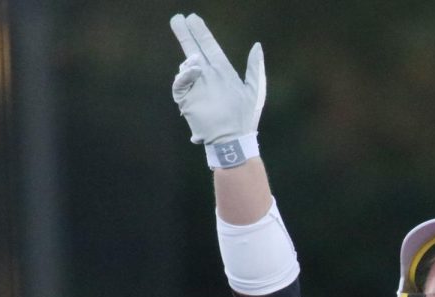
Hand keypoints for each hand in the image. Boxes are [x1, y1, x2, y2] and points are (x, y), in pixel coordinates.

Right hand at [169, 13, 264, 147]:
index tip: (192, 18)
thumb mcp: (255, 91)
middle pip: (194, 50)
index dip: (201, 32)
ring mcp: (196, 88)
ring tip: (195, 60)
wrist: (233, 140)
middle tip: (177, 18)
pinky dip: (183, 75)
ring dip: (189, 59)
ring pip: (186, 66)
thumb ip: (255, 68)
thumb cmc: (245, 117)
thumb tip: (256, 45)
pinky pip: (180, 83)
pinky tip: (193, 70)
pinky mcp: (187, 100)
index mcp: (223, 72)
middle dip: (185, 34)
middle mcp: (208, 77)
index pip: (209, 47)